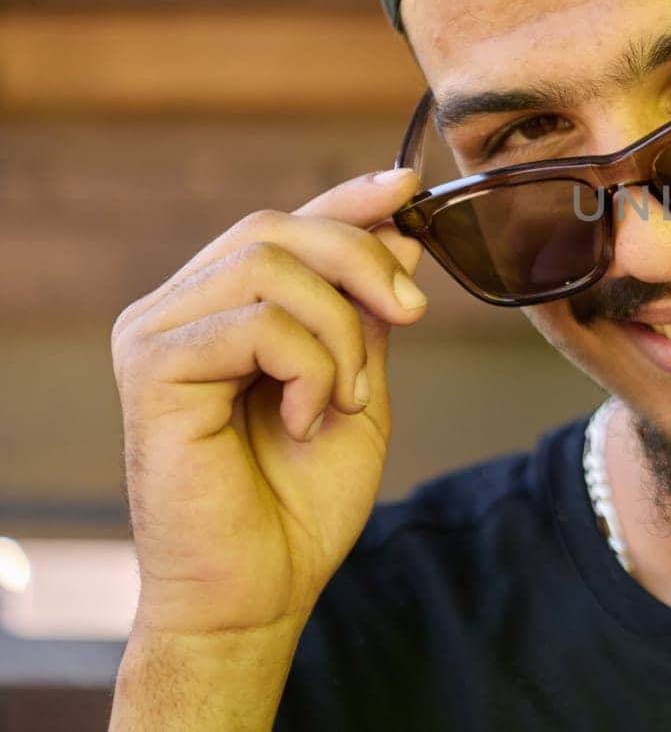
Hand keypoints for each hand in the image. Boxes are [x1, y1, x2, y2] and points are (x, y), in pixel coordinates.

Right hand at [111, 168, 429, 637]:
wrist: (260, 590)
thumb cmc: (299, 502)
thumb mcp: (356, 385)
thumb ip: (367, 313)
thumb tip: (400, 231)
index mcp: (220, 309)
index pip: (283, 227)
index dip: (347, 198)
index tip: (409, 186)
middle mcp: (176, 310)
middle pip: (278, 229)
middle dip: (363, 262)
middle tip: (412, 315)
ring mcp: (154, 336)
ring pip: (271, 266)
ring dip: (339, 332)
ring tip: (344, 398)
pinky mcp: (151, 370)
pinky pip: (257, 323)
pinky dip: (308, 367)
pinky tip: (306, 418)